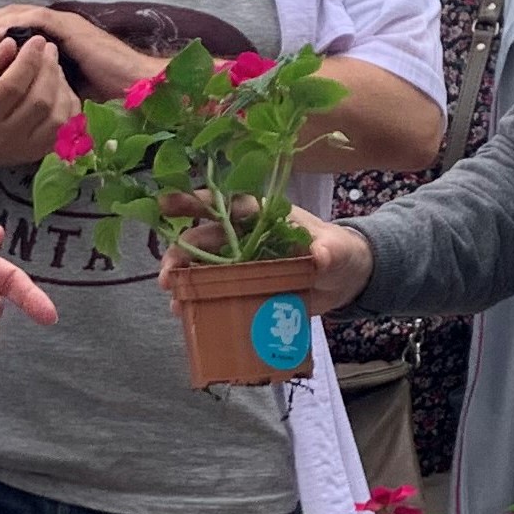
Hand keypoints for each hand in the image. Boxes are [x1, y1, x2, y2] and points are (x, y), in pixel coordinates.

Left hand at [0, 4, 158, 107]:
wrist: (138, 87)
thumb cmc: (109, 94)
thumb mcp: (66, 92)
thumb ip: (48, 88)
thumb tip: (27, 103)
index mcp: (57, 41)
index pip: (18, 32)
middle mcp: (59, 28)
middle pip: (12, 19)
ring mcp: (64, 25)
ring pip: (18, 16)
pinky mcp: (70, 28)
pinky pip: (34, 21)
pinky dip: (11, 25)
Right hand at [0, 33, 80, 174]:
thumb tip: (10, 43)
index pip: (12, 86)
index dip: (28, 60)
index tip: (37, 39)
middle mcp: (4, 136)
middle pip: (39, 101)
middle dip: (48, 69)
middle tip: (50, 48)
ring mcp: (25, 148)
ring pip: (56, 116)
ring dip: (61, 85)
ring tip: (54, 66)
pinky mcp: (40, 152)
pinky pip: (66, 127)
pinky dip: (68, 103)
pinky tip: (60, 87)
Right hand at [156, 201, 375, 316]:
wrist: (348, 280)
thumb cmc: (341, 253)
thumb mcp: (338, 251)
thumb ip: (329, 252)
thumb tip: (320, 255)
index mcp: (265, 215)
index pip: (227, 203)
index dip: (196, 201)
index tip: (166, 203)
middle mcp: (247, 236)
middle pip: (206, 237)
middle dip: (181, 252)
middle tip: (166, 275)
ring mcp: (244, 262)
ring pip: (204, 264)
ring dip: (184, 277)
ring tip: (172, 297)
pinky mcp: (246, 287)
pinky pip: (216, 290)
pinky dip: (198, 299)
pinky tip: (185, 313)